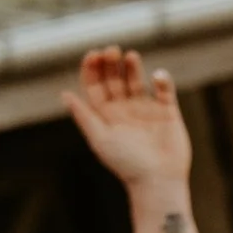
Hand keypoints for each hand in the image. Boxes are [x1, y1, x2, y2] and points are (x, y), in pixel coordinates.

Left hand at [66, 46, 190, 198]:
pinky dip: (162, 80)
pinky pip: (164, 91)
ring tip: (131, 56)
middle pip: (114, 79)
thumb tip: (64, 94)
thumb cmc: (126, 163)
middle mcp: (124, 110)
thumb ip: (83, 115)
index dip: (92, 69)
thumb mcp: (99, 138)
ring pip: (137, 80)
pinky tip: (157, 76)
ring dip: (132, 67)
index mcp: (106, 116)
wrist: (158, 181)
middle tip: (112, 50)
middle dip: (111, 63)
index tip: (93, 55)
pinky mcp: (168, 113)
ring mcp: (146, 110)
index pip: (95, 86)